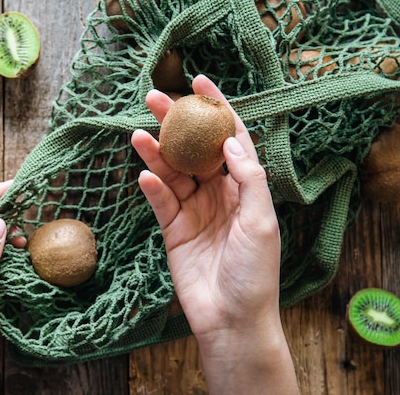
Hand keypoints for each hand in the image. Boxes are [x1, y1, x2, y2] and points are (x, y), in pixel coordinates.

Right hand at [132, 75, 298, 393]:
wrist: (231, 319)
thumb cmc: (255, 272)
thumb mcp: (261, 221)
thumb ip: (248, 177)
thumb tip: (231, 140)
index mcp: (245, 187)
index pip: (230, 139)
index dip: (216, 109)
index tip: (199, 82)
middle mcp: (219, 194)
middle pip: (195, 149)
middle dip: (176, 123)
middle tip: (153, 99)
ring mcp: (195, 211)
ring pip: (173, 172)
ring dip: (156, 152)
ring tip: (138, 134)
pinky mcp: (174, 230)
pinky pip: (161, 202)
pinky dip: (153, 188)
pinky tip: (144, 176)